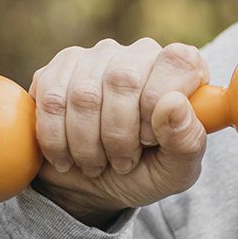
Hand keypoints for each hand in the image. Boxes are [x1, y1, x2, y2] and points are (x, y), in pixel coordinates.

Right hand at [28, 37, 210, 225]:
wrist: (95, 185)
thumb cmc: (145, 171)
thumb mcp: (176, 170)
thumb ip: (187, 141)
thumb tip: (174, 104)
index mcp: (181, 69)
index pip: (177, 62)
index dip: (158, 106)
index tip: (149, 141)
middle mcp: (140, 53)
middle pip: (123, 80)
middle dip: (118, 135)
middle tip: (122, 163)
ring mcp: (97, 56)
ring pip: (83, 95)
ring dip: (86, 144)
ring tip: (96, 163)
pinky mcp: (60, 68)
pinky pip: (50, 100)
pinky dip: (56, 140)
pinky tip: (67, 156)